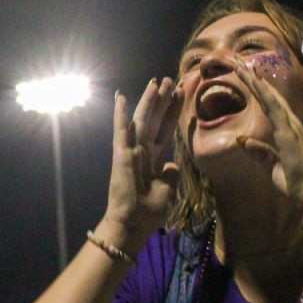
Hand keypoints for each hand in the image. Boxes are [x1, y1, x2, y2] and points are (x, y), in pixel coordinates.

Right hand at [103, 77, 182, 244]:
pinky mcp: (121, 154)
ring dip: (151, 100)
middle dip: (165, 100)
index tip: (182, 95)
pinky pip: (121, 130)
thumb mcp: (167, 192)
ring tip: (159, 81)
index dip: (174, 113)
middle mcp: (143, 151)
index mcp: (154, 159)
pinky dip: (120, 113)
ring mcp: (131, 150)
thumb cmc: (149, 212)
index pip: (167, 130)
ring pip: (143, 119)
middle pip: (157, 119)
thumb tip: (172, 166)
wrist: (133, 223)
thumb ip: (170, 176)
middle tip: (172, 80)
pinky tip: (121, 96)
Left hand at [233, 62, 302, 205]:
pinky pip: (275, 109)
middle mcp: (292, 126)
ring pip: (271, 98)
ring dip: (257, 82)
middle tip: (240, 65)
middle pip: (271, 98)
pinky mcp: (289, 133)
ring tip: (242, 67)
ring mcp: (291, 127)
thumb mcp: (272, 168)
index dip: (260, 92)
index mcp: (288, 133)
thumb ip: (260, 153)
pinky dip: (265, 94)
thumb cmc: (297, 184)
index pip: (271, 107)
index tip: (248, 78)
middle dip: (256, 81)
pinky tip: (255, 82)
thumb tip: (242, 140)